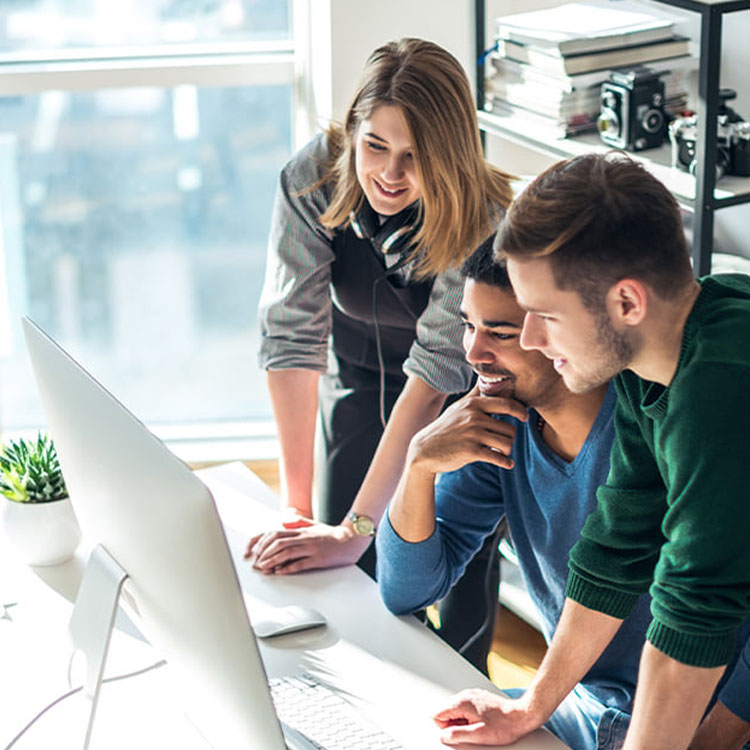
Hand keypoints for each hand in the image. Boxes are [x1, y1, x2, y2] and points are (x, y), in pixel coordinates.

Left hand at [244, 520, 371, 573]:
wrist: (351, 539)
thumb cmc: (332, 535)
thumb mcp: (313, 526)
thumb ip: (299, 522)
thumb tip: (286, 519)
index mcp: (300, 531)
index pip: (275, 533)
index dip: (262, 542)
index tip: (252, 551)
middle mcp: (304, 537)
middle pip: (279, 542)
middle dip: (264, 553)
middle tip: (256, 562)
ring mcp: (311, 547)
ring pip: (287, 552)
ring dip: (273, 560)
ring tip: (263, 568)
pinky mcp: (319, 558)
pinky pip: (301, 563)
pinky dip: (289, 568)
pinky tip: (281, 572)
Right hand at [408, 385, 527, 475]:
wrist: (425, 450)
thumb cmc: (445, 428)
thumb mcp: (458, 408)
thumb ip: (474, 395)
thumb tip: (484, 378)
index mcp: (473, 405)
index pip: (506, 404)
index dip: (520, 411)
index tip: (525, 417)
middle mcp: (474, 417)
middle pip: (509, 428)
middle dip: (509, 437)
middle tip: (504, 441)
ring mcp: (473, 434)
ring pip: (507, 443)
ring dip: (507, 451)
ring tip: (500, 452)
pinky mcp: (471, 451)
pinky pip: (498, 457)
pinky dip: (505, 462)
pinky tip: (506, 463)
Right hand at [433, 689, 540, 745]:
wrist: (520, 716)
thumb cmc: (502, 726)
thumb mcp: (478, 735)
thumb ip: (457, 734)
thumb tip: (444, 735)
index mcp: (462, 703)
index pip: (438, 714)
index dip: (446, 728)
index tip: (460, 732)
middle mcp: (465, 695)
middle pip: (446, 711)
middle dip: (455, 724)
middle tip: (471, 730)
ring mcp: (472, 695)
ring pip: (456, 710)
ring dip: (463, 720)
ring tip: (478, 725)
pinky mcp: (479, 697)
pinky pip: (466, 707)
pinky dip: (470, 716)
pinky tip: (482, 721)